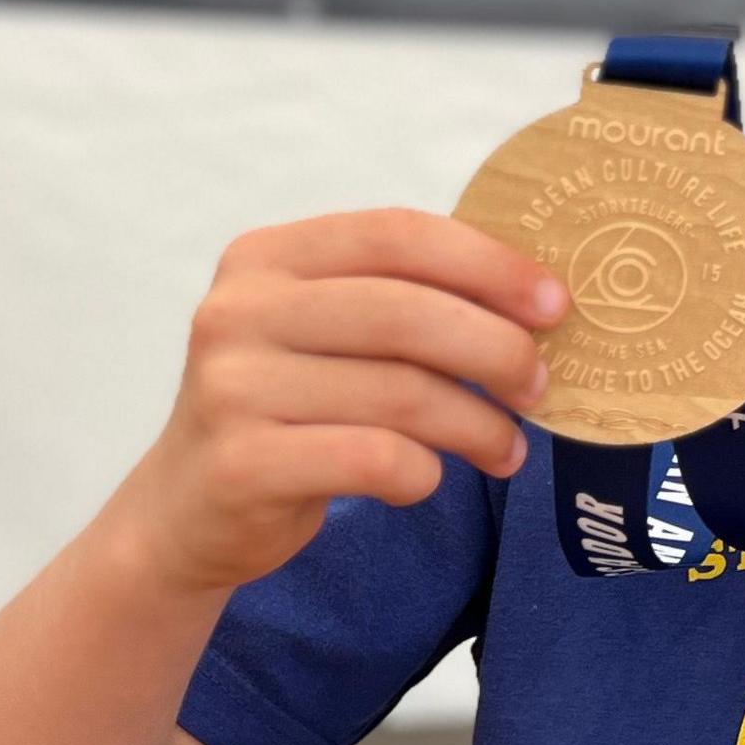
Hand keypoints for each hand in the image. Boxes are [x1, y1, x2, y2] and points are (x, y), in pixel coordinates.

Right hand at [112, 210, 562, 591]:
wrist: (189, 510)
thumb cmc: (290, 410)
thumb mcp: (327, 335)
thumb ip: (406, 302)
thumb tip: (540, 302)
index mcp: (267, 257)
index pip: (398, 234)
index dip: (489, 264)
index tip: (555, 303)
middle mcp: (239, 311)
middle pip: (407, 314)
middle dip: (497, 350)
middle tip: (539, 386)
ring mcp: (232, 387)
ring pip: (402, 395)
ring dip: (478, 426)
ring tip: (506, 449)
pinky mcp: (241, 464)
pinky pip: (375, 459)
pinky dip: (424, 472)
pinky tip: (428, 478)